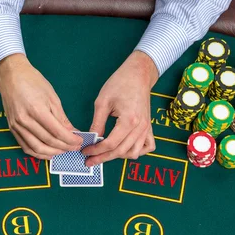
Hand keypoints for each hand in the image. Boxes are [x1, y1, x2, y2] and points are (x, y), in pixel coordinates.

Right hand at [0, 54, 81, 159]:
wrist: (11, 75)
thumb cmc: (33, 82)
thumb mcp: (52, 97)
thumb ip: (61, 117)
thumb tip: (72, 132)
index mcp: (37, 110)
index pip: (57, 132)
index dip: (70, 140)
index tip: (79, 142)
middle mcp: (25, 120)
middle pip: (48, 141)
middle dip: (65, 147)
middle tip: (74, 147)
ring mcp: (17, 126)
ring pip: (37, 148)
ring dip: (52, 153)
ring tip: (63, 151)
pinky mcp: (12, 129)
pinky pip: (26, 147)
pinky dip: (38, 153)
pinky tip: (48, 153)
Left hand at [83, 51, 158, 165]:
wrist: (139, 74)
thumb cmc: (120, 83)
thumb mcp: (102, 102)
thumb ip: (97, 123)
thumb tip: (91, 140)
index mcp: (129, 120)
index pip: (110, 144)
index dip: (96, 150)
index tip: (85, 152)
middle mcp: (140, 127)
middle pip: (120, 151)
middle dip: (103, 157)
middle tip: (89, 160)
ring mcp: (147, 128)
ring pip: (134, 153)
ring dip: (118, 156)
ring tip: (104, 154)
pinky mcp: (149, 127)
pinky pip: (147, 147)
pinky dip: (136, 151)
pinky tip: (124, 148)